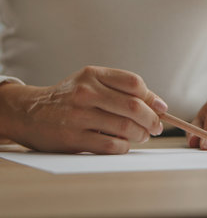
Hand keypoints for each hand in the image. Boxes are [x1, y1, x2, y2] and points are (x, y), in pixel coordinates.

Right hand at [0, 66, 167, 153]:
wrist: (30, 113)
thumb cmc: (69, 98)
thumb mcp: (91, 83)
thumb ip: (122, 90)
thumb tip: (158, 105)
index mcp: (93, 75)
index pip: (134, 83)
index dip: (152, 98)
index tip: (161, 108)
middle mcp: (86, 92)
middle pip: (134, 107)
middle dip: (152, 120)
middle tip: (156, 127)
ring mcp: (79, 115)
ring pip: (125, 127)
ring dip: (141, 135)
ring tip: (142, 136)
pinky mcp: (74, 138)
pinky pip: (112, 145)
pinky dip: (124, 147)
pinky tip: (123, 144)